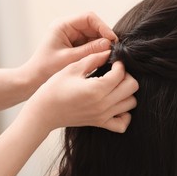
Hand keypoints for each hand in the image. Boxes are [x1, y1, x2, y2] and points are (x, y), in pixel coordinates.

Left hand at [22, 12, 117, 84]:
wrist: (33, 80)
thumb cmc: (46, 69)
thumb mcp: (69, 59)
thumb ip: (90, 50)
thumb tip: (109, 43)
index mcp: (62, 25)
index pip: (88, 17)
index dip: (103, 27)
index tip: (112, 40)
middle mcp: (67, 27)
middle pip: (93, 25)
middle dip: (103, 37)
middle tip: (113, 50)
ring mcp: (71, 36)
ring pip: (94, 35)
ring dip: (101, 44)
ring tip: (107, 56)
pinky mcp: (75, 45)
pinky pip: (91, 43)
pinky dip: (97, 50)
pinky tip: (101, 58)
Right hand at [22, 50, 138, 132]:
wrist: (44, 112)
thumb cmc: (54, 88)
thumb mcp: (72, 68)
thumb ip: (93, 58)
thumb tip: (109, 52)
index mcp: (96, 89)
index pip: (121, 74)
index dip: (119, 64)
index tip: (112, 61)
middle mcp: (103, 104)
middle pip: (132, 87)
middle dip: (126, 76)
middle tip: (114, 72)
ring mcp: (103, 116)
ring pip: (131, 103)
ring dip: (126, 92)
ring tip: (114, 86)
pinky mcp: (100, 123)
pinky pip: (123, 123)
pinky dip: (125, 114)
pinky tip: (115, 104)